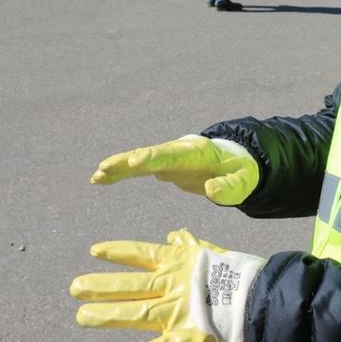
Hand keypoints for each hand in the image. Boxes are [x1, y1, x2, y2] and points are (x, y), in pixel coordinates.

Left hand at [71, 230, 265, 341]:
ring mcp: (176, 312)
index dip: (118, 252)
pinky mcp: (184, 339)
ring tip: (81, 315)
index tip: (94, 250)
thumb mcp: (212, 255)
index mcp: (181, 264)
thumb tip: (175, 234)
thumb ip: (190, 246)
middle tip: (75, 287)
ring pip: (134, 313)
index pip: (142, 254)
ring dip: (107, 314)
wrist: (264, 301)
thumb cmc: (240, 278)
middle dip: (102, 286)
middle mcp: (174, 286)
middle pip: (131, 285)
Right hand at [90, 135, 258, 205]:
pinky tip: (100, 179)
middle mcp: (179, 151)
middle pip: (150, 154)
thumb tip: (211, 190)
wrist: (235, 160)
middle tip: (106, 166)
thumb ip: (230, 188)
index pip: (172, 154)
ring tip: (96, 176)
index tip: (134, 161)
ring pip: (139, 160)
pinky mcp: (162, 166)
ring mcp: (169, 157)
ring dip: (118, 167)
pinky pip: (137, 168)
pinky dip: (120, 172)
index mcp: (198, 152)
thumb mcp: (243, 182)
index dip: (152, 157)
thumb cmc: (241, 172)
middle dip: (128, 160)